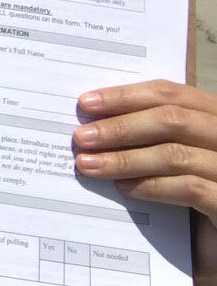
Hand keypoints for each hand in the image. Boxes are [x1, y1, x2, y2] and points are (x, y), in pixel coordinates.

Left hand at [75, 81, 216, 264]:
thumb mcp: (177, 155)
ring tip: (89, 165)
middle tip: (81, 138)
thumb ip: (150, 134)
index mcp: (216, 117)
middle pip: (171, 119)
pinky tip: (123, 188)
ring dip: (125, 159)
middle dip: (119, 127)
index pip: (170, 94)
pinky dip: (152, 186)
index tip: (86, 103)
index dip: (125, 96)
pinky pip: (190, 189)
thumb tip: (95, 123)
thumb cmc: (198, 190)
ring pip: (175, 154)